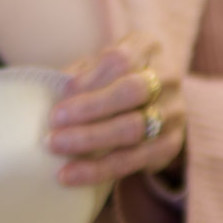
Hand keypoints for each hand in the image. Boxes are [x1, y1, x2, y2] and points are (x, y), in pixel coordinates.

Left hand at [48, 33, 186, 187]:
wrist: (154, 106)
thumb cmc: (114, 80)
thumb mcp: (100, 66)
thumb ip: (79, 74)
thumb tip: (49, 90)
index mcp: (148, 48)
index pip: (121, 59)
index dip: (90, 77)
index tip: (62, 91)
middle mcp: (168, 79)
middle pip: (133, 91)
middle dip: (90, 107)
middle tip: (54, 121)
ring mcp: (173, 113)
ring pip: (134, 129)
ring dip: (91, 139)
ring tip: (55, 146)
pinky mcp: (169, 146)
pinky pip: (132, 160)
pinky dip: (97, 169)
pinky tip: (70, 174)